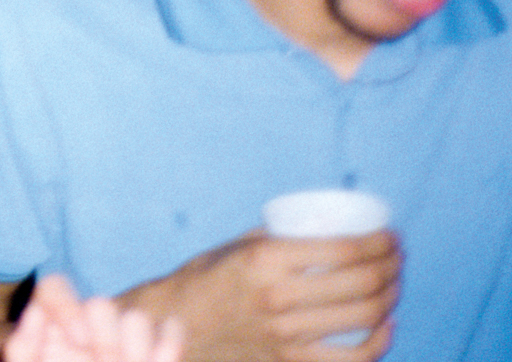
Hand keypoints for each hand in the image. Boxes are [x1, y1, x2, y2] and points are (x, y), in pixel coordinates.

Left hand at [6, 274, 183, 361]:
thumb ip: (22, 347)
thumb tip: (41, 318)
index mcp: (53, 325)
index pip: (55, 289)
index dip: (67, 307)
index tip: (79, 340)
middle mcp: (90, 323)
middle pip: (102, 305)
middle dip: (107, 339)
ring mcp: (124, 333)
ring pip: (137, 318)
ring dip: (136, 350)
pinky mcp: (158, 346)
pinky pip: (171, 328)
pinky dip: (169, 346)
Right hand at [123, 228, 397, 361]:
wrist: (179, 323)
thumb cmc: (209, 278)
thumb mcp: (238, 247)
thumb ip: (279, 238)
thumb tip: (325, 226)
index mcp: (264, 259)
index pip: (343, 250)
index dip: (379, 242)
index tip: (390, 236)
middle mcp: (277, 296)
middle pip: (361, 283)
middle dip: (391, 266)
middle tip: (396, 257)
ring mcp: (285, 334)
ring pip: (364, 317)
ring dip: (391, 297)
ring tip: (393, 284)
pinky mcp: (290, 361)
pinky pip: (353, 358)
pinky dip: (380, 341)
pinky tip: (387, 324)